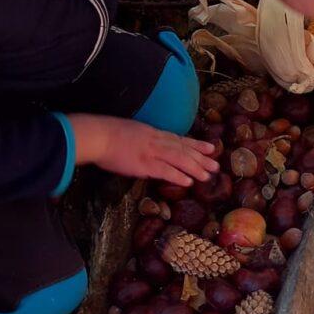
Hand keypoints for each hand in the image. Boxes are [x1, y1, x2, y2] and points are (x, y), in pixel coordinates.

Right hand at [68, 114, 217, 186]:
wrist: (97, 135)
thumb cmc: (106, 134)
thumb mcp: (129, 131)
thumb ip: (141, 138)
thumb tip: (146, 145)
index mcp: (152, 133)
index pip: (179, 139)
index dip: (196, 144)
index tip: (210, 148)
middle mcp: (156, 141)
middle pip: (183, 149)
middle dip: (201, 157)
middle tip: (216, 165)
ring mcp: (151, 152)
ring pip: (179, 159)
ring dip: (195, 167)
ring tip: (208, 175)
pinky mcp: (144, 164)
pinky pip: (165, 171)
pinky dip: (178, 176)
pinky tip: (189, 182)